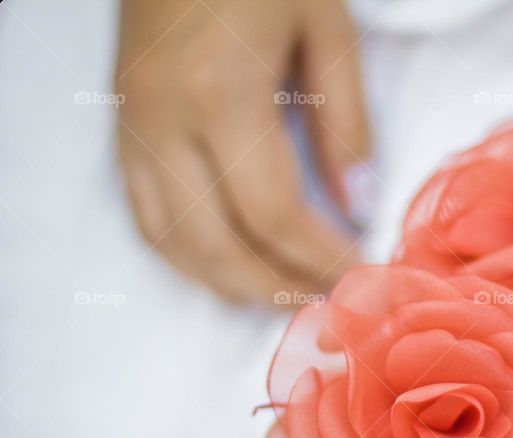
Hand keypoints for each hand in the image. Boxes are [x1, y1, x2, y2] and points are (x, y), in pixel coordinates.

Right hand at [115, 0, 371, 303]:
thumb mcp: (327, 30)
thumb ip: (347, 125)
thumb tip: (357, 206)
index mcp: (221, 95)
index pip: (273, 213)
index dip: (317, 257)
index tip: (357, 275)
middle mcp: (166, 124)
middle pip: (218, 244)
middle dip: (277, 286)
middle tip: (324, 300)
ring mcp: (135, 130)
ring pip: (173, 244)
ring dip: (231, 284)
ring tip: (283, 295)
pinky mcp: (123, 129)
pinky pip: (145, 218)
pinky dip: (188, 258)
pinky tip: (227, 267)